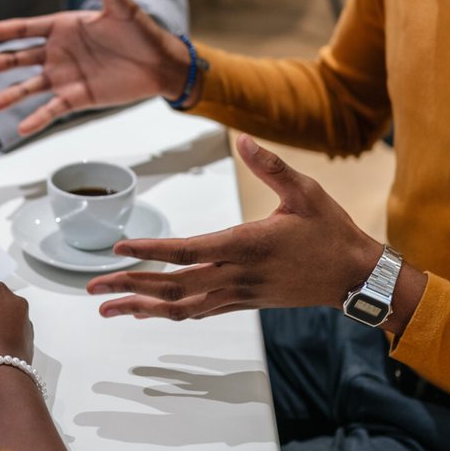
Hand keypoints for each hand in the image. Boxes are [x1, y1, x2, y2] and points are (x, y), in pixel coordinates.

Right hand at [0, 0, 192, 135]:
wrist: (160, 63)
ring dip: (3, 98)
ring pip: (26, 89)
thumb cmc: (141, 32)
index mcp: (62, 27)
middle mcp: (57, 53)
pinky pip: (51, 110)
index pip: (23, 30)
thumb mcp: (123, 9)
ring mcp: (64, 76)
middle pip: (15, 60)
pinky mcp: (77, 97)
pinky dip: (36, 118)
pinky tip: (20, 128)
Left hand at [86, 136, 385, 319]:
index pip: (187, 251)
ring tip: (108, 308)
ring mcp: (238, 294)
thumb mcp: (306, 192)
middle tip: (94, 288)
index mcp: (245, 245)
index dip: (150, 250)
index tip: (118, 249)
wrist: (355, 278)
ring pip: (181, 306)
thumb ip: (271, 166)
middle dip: (130, 288)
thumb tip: (243, 139)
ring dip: (142, 308)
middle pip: (172, 285)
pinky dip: (168, 312)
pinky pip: (198, 311)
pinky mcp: (243, 303)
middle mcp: (236, 275)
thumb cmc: (331, 232)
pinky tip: (150, 311)